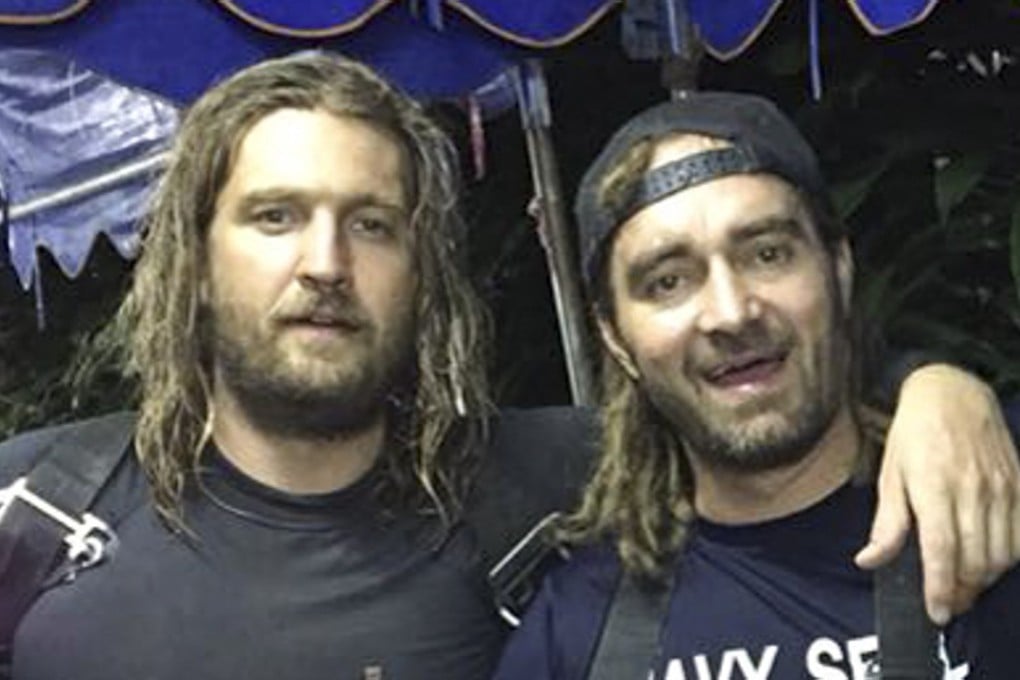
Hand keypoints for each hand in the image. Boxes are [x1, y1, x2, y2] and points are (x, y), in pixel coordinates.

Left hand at [854, 364, 1019, 624]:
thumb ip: (886, 523)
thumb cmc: (913, 435)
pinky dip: (1009, 557)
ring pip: (1002, 553)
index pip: (941, 549)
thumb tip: (868, 561)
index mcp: (932, 486)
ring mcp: (1001, 487)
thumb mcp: (890, 474)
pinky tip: (990, 561)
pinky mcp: (1019, 484)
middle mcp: (972, 489)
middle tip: (947, 602)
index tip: (937, 612)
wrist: (952, 391)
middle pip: (976, 558)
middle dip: (962, 590)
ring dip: (984, 578)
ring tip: (964, 585)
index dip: (940, 586)